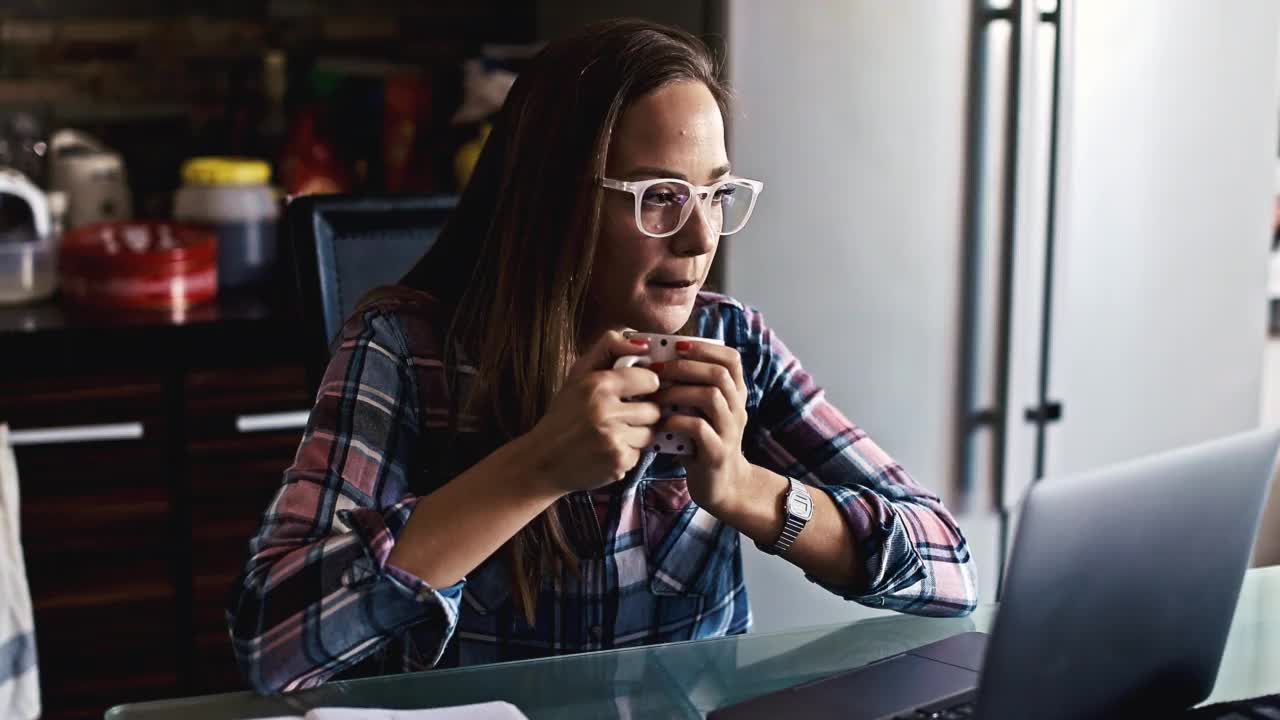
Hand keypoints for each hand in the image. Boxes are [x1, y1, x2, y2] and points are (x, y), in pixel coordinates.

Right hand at [520, 331, 662, 494]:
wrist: (542, 462)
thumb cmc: (563, 416)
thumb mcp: (578, 375)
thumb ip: (608, 349)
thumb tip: (645, 344)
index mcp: (597, 384)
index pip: (650, 379)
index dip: (645, 386)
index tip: (635, 391)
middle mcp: (605, 411)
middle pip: (654, 410)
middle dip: (642, 414)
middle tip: (621, 417)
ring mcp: (613, 439)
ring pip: (650, 433)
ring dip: (636, 435)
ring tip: (613, 434)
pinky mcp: (618, 462)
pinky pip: (640, 454)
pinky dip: (627, 453)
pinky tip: (606, 451)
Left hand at [651, 340, 751, 513]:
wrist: (722, 485)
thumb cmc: (703, 442)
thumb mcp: (704, 412)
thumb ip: (693, 388)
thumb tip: (660, 358)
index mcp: (735, 395)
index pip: (732, 359)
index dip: (705, 348)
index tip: (678, 346)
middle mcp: (737, 409)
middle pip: (719, 374)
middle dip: (685, 367)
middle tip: (657, 368)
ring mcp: (729, 431)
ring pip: (711, 397)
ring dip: (678, 391)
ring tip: (656, 395)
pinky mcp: (717, 453)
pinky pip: (699, 429)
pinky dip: (677, 421)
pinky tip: (662, 422)